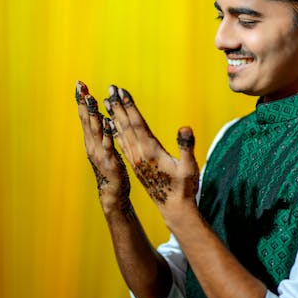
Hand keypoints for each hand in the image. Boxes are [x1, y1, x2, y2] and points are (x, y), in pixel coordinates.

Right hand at [76, 81, 131, 214]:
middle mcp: (92, 145)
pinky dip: (107, 133)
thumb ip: (101, 132)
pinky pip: (109, 145)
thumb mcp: (104, 147)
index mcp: (91, 140)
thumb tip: (101, 115)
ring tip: (91, 99)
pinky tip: (108, 122)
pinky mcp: (110, 162)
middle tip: (80, 86)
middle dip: (83, 102)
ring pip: (95, 130)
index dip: (82, 100)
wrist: (112, 192)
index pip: (85, 116)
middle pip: (86, 120)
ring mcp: (100, 153)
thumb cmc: (110, 168)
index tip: (79, 84)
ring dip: (92, 114)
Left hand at [103, 85, 199, 221]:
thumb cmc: (184, 187)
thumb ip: (187, 147)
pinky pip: (122, 144)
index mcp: (150, 151)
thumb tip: (185, 128)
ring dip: (114, 116)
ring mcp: (135, 160)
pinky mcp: (135, 165)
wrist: (173, 208)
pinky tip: (112, 126)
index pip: (137, 123)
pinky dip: (116, 131)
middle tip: (110, 88)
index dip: (129, 106)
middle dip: (118, 106)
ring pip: (121, 133)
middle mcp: (138, 154)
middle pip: (125, 125)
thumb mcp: (189, 167)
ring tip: (107, 102)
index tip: (122, 91)